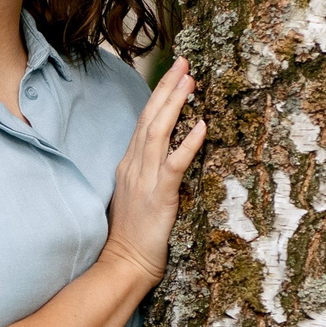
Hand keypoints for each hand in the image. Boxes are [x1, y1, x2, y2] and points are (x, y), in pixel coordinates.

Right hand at [101, 58, 205, 283]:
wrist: (124, 263)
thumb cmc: (134, 235)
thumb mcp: (139, 195)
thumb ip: (148, 172)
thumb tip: (165, 155)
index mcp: (129, 164)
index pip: (144, 121)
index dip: (159, 95)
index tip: (174, 73)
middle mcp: (134, 166)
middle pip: (149, 118)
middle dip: (166, 88)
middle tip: (184, 63)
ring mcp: (144, 179)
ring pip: (158, 132)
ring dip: (175, 105)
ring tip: (190, 82)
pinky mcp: (159, 196)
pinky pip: (175, 164)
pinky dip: (188, 143)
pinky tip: (202, 126)